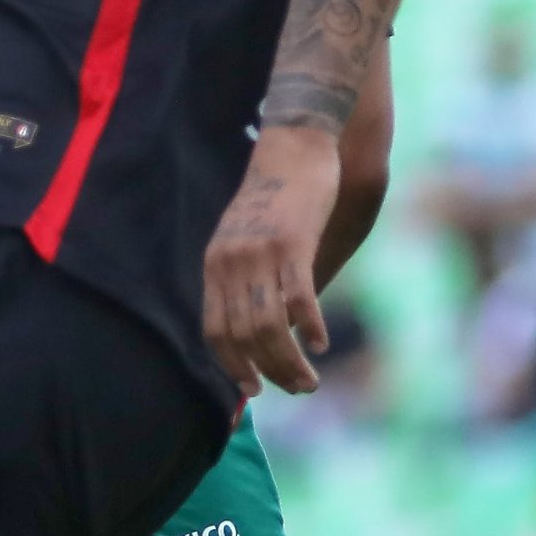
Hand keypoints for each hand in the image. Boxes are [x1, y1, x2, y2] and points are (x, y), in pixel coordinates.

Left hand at [203, 123, 342, 398]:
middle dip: (269, 372)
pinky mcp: (292, 244)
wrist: (294, 146)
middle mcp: (231, 263)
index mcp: (215, 264)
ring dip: (289, 361)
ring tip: (310, 379)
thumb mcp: (244, 237)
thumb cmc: (275, 197)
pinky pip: (297, 299)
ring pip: (269, 326)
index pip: (215, 331)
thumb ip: (243, 278)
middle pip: (244, 336)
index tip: (253, 389)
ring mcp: (260, 254)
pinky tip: (320, 344)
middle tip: (297, 388)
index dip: (233, 366)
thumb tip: (253, 327)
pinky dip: (309, 328)